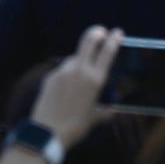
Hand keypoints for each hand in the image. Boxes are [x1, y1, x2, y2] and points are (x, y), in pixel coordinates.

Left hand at [30, 25, 123, 147]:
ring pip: (74, 58)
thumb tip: (113, 112)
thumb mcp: (93, 119)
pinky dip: (67, 75)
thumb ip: (104, 113)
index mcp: (95, 80)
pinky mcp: (50, 76)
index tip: (117, 32)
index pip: (107, 52)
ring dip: (79, 61)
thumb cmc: (75, 127)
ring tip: (79, 78)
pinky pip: (62, 71)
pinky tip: (65, 89)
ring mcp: (63, 71)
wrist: (47, 132)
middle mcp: (79, 71)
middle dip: (96, 33)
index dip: (113, 40)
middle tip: (100, 31)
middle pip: (88, 41)